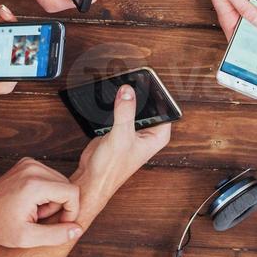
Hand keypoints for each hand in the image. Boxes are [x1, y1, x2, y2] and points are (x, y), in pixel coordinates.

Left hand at [0, 157, 83, 246]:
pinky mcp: (28, 163)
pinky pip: (50, 177)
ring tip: (35, 211)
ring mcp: (30, 163)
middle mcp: (33, 168)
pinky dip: (46, 191)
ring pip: (60, 181)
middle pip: (67, 186)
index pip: (72, 192)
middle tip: (40, 218)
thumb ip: (56, 235)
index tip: (59, 224)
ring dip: (53, 199)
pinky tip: (31, 201)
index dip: (71, 211)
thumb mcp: (27, 237)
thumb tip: (77, 230)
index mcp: (34, 185)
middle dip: (60, 205)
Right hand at [71, 81, 171, 214]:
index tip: (148, 78)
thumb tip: (128, 91)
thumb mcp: (121, 136)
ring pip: (134, 106)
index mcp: (157, 135)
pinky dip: (116, 104)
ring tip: (120, 84)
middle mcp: (148, 132)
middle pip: (149, 104)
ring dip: (127, 97)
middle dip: (140, 92)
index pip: (164, 106)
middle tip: (132, 77)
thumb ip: (125, 111)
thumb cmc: (111, 169)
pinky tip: (111, 97)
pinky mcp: (119, 128)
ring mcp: (133, 130)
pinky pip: (121, 109)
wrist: (91, 179)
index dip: (158, 92)